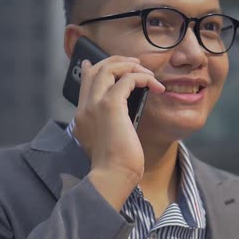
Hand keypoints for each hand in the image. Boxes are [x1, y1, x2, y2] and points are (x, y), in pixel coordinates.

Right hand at [72, 56, 164, 209]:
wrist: (112, 177)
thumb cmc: (115, 167)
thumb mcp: (108, 142)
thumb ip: (110, 125)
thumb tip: (123, 114)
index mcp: (82, 116)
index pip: (86, 81)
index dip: (96, 67)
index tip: (110, 62)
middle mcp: (85, 107)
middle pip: (97, 69)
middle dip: (118, 61)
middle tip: (136, 65)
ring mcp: (96, 105)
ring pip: (109, 68)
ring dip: (131, 67)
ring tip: (148, 74)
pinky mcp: (111, 105)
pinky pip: (128, 79)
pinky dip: (143, 78)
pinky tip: (155, 87)